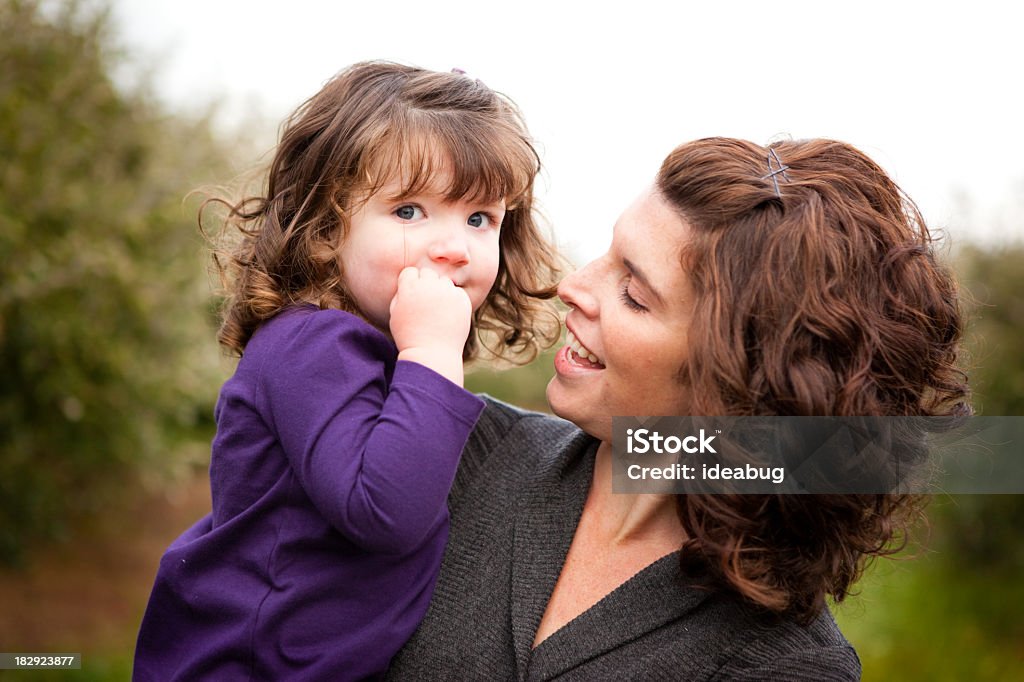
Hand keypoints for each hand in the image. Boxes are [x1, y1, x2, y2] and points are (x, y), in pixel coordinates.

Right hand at [389, 267, 471, 384]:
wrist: (432, 353)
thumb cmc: (409, 336)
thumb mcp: (395, 314)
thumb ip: (400, 294)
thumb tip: (408, 281)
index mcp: (409, 288)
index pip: (410, 272)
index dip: (410, 284)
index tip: (412, 298)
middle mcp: (428, 285)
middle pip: (427, 273)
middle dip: (425, 284)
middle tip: (425, 304)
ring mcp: (447, 291)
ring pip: (443, 281)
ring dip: (440, 290)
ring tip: (437, 311)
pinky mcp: (462, 299)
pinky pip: (456, 292)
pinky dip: (453, 300)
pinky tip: (448, 315)